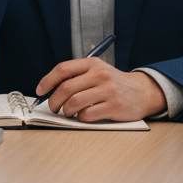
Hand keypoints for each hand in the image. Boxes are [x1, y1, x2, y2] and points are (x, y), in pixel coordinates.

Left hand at [36, 57, 165, 122]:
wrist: (142, 92)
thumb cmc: (113, 83)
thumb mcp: (97, 71)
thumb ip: (77, 76)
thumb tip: (49, 89)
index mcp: (92, 64)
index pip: (63, 69)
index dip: (47, 81)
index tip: (40, 91)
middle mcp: (100, 75)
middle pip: (66, 88)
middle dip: (53, 101)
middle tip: (53, 108)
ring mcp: (108, 90)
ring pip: (74, 103)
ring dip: (66, 111)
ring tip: (68, 113)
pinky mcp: (114, 106)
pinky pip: (87, 115)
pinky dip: (80, 118)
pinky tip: (84, 116)